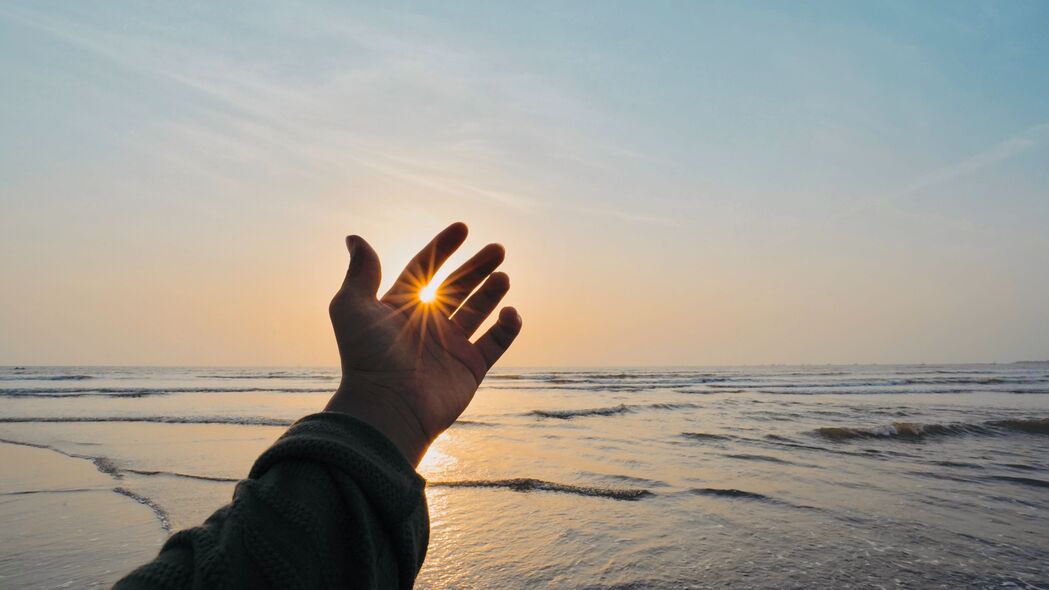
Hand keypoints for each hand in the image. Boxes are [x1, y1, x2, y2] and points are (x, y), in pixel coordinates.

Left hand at [324, 222, 521, 464]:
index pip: (424, 270)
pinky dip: (507, 328)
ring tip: (503, 276)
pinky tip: (510, 313)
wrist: (387, 407)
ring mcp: (450, 347)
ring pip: (478, 312)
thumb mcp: (352, 306)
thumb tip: (354, 238)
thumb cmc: (366, 357)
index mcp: (400, 308)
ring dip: (492, 293)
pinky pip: (495, 343)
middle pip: (457, 288)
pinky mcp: (469, 369)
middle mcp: (426, 325)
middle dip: (477, 267)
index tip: (462, 228)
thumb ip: (361, 271)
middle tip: (498, 249)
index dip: (442, 248)